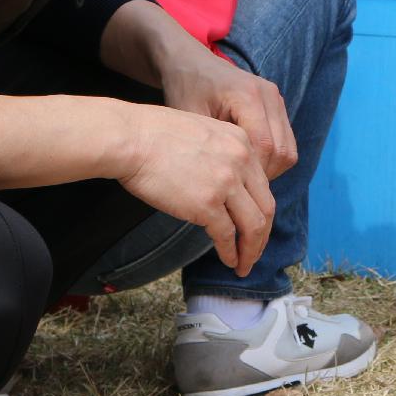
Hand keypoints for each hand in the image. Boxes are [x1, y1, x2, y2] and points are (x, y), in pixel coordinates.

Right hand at [117, 106, 275, 275]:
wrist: (130, 138)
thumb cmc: (152, 133)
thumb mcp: (203, 131)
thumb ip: (221, 154)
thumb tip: (224, 184)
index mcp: (241, 141)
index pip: (262, 184)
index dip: (260, 210)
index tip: (255, 226)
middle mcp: (240, 161)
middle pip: (265, 207)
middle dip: (262, 235)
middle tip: (255, 252)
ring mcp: (225, 183)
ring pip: (253, 225)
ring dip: (251, 250)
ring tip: (244, 265)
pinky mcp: (207, 204)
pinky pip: (226, 235)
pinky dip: (230, 252)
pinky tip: (228, 260)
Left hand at [155, 43, 297, 181]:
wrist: (189, 61)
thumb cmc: (184, 89)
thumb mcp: (189, 118)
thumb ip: (208, 147)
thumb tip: (223, 187)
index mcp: (247, 95)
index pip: (264, 146)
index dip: (252, 174)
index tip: (230, 189)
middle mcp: (269, 95)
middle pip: (282, 151)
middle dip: (263, 175)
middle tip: (237, 189)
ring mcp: (276, 99)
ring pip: (288, 149)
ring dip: (270, 169)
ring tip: (243, 178)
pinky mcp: (277, 105)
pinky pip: (286, 142)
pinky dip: (272, 159)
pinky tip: (248, 164)